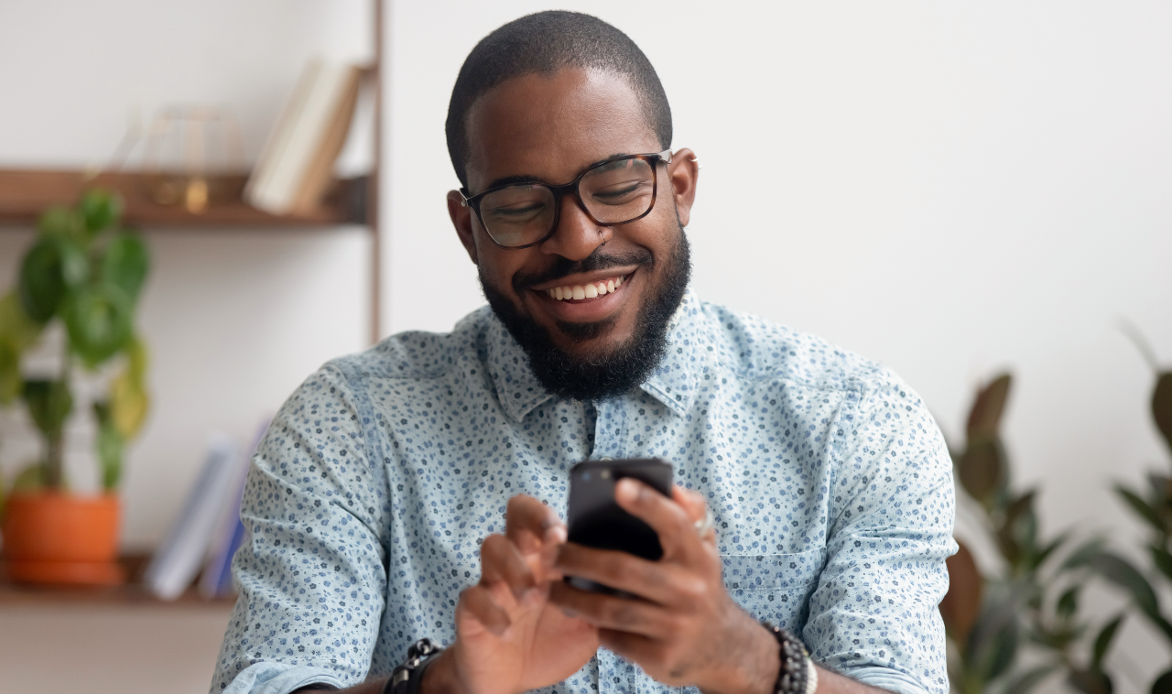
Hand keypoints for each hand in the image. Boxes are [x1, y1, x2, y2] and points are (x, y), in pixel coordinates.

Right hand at [430, 495, 598, 693]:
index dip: (550, 515)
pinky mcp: (471, 610)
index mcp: (547, 556)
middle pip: (515, 513)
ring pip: (492, 546)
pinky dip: (490, 612)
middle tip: (550, 543)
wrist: (515, 680)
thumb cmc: (553, 640)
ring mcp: (492, 581)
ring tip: (532, 598)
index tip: (564, 533)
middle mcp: (519, 559)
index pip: (544, 514)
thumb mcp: (588, 620)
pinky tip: (507, 631)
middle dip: (532, 519)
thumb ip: (604, 598)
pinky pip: (472, 597)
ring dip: (514, 568)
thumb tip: (636, 579)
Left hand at [548, 481, 776, 693]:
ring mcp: (675, 626)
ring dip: (571, 598)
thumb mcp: (705, 547)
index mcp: (698, 557)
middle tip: (549, 553)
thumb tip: (672, 488)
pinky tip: (580, 615)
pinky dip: (593, 626)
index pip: (675, 523)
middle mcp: (689, 590)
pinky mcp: (659, 656)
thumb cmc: (699, 583)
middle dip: (578, 559)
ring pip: (610, 609)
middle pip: (622, 570)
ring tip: (548, 587)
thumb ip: (691, 513)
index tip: (618, 485)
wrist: (722, 648)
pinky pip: (613, 638)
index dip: (648, 503)